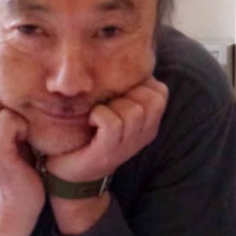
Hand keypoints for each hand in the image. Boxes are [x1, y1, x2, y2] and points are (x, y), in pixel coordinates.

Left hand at [44, 76, 168, 181]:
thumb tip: (128, 58)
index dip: (141, 84)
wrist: (74, 177)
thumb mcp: (118, 115)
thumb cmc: (93, 136)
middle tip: (110, 104)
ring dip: (112, 106)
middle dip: (128, 94)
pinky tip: (91, 121)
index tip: (121, 93)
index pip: (160, 91)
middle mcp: (143, 135)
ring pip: (133, 110)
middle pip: (151, 99)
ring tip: (99, 115)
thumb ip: (127, 93)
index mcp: (149, 125)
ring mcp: (127, 146)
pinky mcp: (107, 152)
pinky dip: (99, 116)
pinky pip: (112, 122)